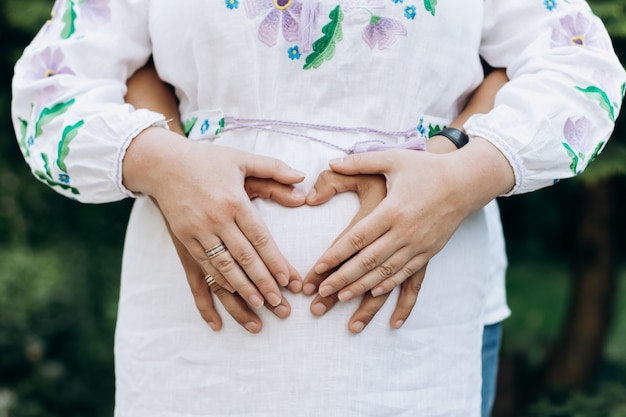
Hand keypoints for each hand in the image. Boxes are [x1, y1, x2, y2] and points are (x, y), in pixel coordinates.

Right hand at [153, 176, 305, 332]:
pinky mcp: (183, 241)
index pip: (260, 239)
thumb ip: (274, 168)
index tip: (289, 281)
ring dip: (242, 292)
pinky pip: (200, 271)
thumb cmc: (207, 161)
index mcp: (233, 201)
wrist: (161, 164)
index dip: (275, 262)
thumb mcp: (242, 160)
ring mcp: (197, 233)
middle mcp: (215, 219)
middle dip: (264, 284)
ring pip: (223, 269)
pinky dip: (213, 290)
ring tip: (260, 309)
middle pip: (244, 259)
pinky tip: (224, 308)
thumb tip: (302, 177)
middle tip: (280, 305)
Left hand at [303, 170, 422, 332]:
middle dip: (343, 278)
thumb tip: (331, 162)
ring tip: (341, 297)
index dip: (336, 255)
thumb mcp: (393, 159)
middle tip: (322, 292)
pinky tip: (374, 295)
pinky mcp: (430, 252)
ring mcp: (419, 245)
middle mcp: (405, 232)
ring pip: (386, 273)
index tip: (318, 268)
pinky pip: (407, 275)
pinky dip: (390, 286)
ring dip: (362, 288)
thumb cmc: (426, 167)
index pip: (357, 238)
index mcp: (392, 210)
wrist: (467, 181)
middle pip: (368, 261)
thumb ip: (360, 161)